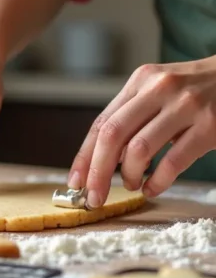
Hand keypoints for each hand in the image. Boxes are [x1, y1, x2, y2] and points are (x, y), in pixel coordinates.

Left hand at [68, 58, 215, 206]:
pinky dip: (157, 181)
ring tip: (130, 184)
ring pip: (139, 149)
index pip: (101, 123)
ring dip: (128, 175)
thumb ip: (131, 118)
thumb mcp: (157, 91)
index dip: (84, 156)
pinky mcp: (210, 125)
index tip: (75, 181)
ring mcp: (185, 105)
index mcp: (140, 81)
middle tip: (93, 197)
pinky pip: (174, 162)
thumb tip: (101, 160)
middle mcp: (158, 88)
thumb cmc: (193, 91)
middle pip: (112, 136)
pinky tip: (151, 188)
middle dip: (97, 172)